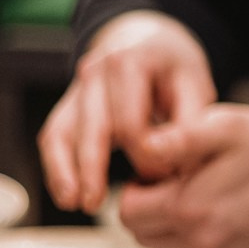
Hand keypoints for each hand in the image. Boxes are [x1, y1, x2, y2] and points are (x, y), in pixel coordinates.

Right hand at [39, 11, 214, 214]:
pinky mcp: (68, 105)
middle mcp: (96, 70)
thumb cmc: (175, 70)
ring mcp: (77, 87)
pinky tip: (66, 194)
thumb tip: (179, 170)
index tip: (165, 175)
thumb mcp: (195, 86)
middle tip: (97, 204)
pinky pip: (53, 135)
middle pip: (92, 126)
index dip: (146, 154)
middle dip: (93, 168)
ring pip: (62, 131)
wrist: (148, 42)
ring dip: (65, 170)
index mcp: (130, 61)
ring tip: (74, 203)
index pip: (131, 120)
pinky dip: (56, 166)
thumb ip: (189, 125)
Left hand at [115, 106, 248, 247]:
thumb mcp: (230, 125)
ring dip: (169, 219)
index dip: (136, 185)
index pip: (127, 209)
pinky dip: (193, 229)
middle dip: (148, 205)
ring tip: (200, 189)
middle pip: (140, 231)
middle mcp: (199, 241)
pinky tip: (219, 204)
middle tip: (177, 179)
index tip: (162, 168)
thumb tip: (145, 146)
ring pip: (162, 243)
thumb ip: (182, 136)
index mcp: (189, 208)